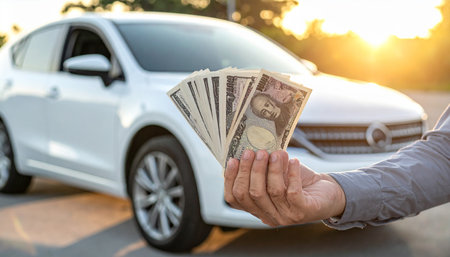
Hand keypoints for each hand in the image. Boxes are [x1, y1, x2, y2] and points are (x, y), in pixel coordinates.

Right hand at [224, 149, 345, 226]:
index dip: (231, 179)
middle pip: (251, 194)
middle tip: (256, 152)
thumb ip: (262, 168)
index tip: (234, 159)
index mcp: (257, 208)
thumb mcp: (276, 175)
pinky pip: (293, 192)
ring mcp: (286, 216)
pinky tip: (293, 161)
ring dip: (272, 169)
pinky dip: (292, 174)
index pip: (235, 198)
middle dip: (251, 170)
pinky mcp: (304, 211)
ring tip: (276, 153)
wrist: (328, 193)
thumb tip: (248, 150)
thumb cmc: (298, 181)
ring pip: (271, 191)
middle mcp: (269, 216)